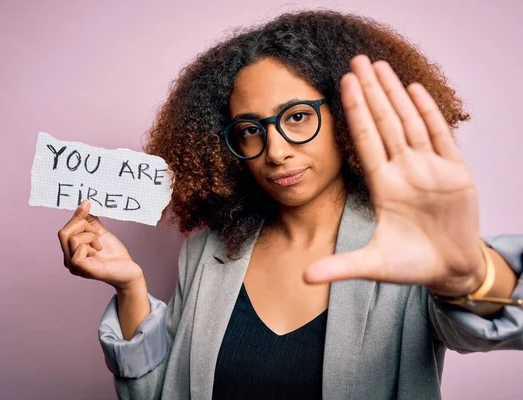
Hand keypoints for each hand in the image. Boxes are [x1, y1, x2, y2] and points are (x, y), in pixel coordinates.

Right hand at [57, 200, 144, 289]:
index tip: (87, 204)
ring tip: (99, 245)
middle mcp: (69, 260)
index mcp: (71, 251)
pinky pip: (78, 250)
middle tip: (97, 233)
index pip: (64, 230)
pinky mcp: (82, 269)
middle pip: (63, 233)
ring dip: (90, 237)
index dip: (76, 216)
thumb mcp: (100, 233)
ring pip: (72, 239)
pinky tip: (98, 252)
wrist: (129, 270)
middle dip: (82, 226)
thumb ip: (90, 221)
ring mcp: (74, 266)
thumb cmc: (114, 254)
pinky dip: (89, 246)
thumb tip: (84, 203)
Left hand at [304, 55, 485, 296]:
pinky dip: (429, 114)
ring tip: (380, 66)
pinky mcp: (456, 173)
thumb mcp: (373, 265)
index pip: (365, 140)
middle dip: (370, 92)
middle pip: (384, 122)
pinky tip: (415, 90)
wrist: (449, 270)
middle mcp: (404, 170)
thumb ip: (340, 267)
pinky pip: (441, 137)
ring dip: (395, 94)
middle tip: (356, 61)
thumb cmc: (412, 264)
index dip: (355, 112)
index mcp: (383, 185)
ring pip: (409, 122)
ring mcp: (430, 169)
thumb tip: (303, 278)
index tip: (341, 85)